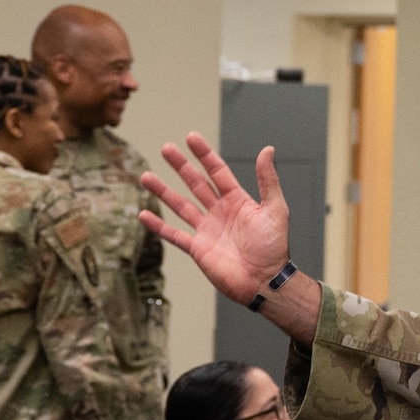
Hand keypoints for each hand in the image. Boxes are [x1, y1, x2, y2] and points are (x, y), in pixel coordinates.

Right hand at [140, 134, 319, 341]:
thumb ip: (268, 180)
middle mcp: (219, 212)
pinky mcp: (198, 249)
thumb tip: (268, 150)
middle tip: (166, 148)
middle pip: (195, 184)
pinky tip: (144, 215)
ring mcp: (207, 230)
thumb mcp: (275, 209)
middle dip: (180, 166)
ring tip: (146, 176)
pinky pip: (174, 235)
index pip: (217, 172)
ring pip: (180, 206)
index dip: (204, 155)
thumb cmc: (274, 248)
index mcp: (237, 201)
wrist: (265, 281)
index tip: (191, 138)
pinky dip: (159, 226)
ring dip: (163, 191)